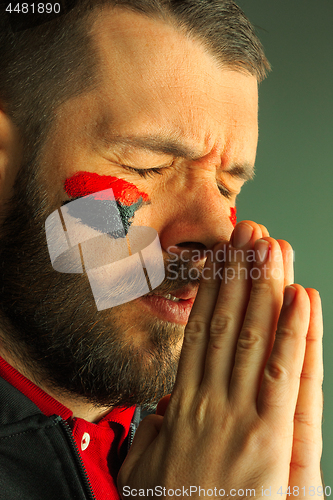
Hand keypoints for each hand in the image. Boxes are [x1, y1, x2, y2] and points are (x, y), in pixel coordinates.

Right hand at [118, 221, 322, 498]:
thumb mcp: (144, 466)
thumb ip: (152, 429)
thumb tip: (156, 406)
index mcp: (182, 404)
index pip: (199, 332)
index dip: (212, 292)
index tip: (219, 260)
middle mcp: (210, 399)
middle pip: (226, 323)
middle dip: (238, 274)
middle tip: (248, 232)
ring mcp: (240, 414)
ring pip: (252, 337)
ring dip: (264, 288)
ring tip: (271, 247)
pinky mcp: (270, 437)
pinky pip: (284, 374)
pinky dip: (294, 333)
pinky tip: (300, 297)